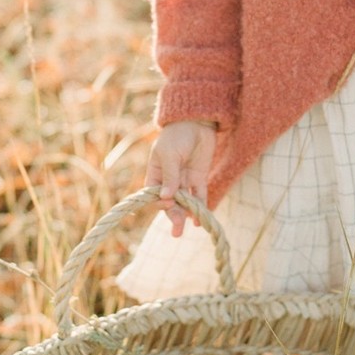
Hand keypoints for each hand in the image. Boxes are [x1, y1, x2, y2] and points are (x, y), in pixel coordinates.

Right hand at [145, 120, 216, 235]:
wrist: (196, 122)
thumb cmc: (177, 136)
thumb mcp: (170, 154)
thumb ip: (170, 176)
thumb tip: (165, 197)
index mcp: (155, 173)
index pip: (154, 195)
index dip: (160, 203)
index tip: (168, 203)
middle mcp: (169, 180)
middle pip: (170, 203)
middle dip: (173, 216)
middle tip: (177, 232)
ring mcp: (184, 180)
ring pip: (184, 203)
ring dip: (186, 216)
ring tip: (189, 227)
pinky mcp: (199, 179)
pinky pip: (199, 196)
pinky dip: (200, 208)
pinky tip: (200, 220)